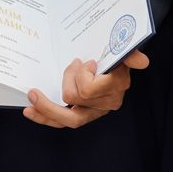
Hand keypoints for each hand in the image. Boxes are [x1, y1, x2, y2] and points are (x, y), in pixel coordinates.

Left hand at [23, 50, 149, 128]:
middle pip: (77, 98)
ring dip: (48, 107)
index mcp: (117, 85)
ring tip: (32, 95)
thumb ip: (129, 53)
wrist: (112, 58)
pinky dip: (45, 118)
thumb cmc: (113, 52)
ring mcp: (95, 112)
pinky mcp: (82, 116)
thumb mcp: (121, 48)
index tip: (85, 61)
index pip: (89, 89)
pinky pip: (62, 123)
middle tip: (71, 64)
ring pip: (69, 118)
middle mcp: (108, 102)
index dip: (82, 76)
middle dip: (68, 79)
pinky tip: (30, 112)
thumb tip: (142, 61)